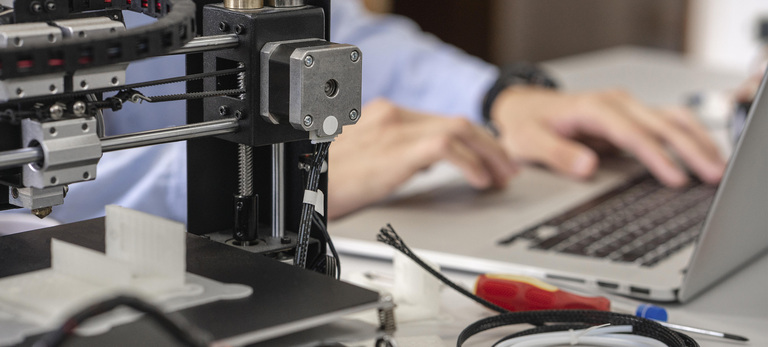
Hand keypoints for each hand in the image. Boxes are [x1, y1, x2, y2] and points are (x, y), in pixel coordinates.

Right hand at [328, 99, 516, 218]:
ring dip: (489, 154)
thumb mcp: (366, 161)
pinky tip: (479, 181)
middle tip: (508, 169)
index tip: (491, 159)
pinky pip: (446, 148)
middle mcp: (394, 115)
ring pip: (460, 130)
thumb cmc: (325, 178)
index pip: (443, 122)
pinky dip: (470, 164)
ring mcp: (396, 129)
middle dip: (491, 146)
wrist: (299, 182)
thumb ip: (397, 156)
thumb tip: (425, 166)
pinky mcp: (396, 149)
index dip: (475, 141)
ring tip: (502, 177)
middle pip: (458, 123)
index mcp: (386, 115)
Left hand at [490, 86, 725, 186]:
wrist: (522, 107)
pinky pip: (667, 125)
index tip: (674, 177)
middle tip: (712, 176)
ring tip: (716, 168)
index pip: (631, 132)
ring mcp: (625, 109)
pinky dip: (689, 138)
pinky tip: (703, 155)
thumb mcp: (528, 142)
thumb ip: (555, 153)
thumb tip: (586, 167)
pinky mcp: (630, 118)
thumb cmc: (524, 124)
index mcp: (592, 108)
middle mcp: (614, 103)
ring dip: (697, 141)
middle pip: (661, 123)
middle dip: (690, 149)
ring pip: (671, 119)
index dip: (655, 155)